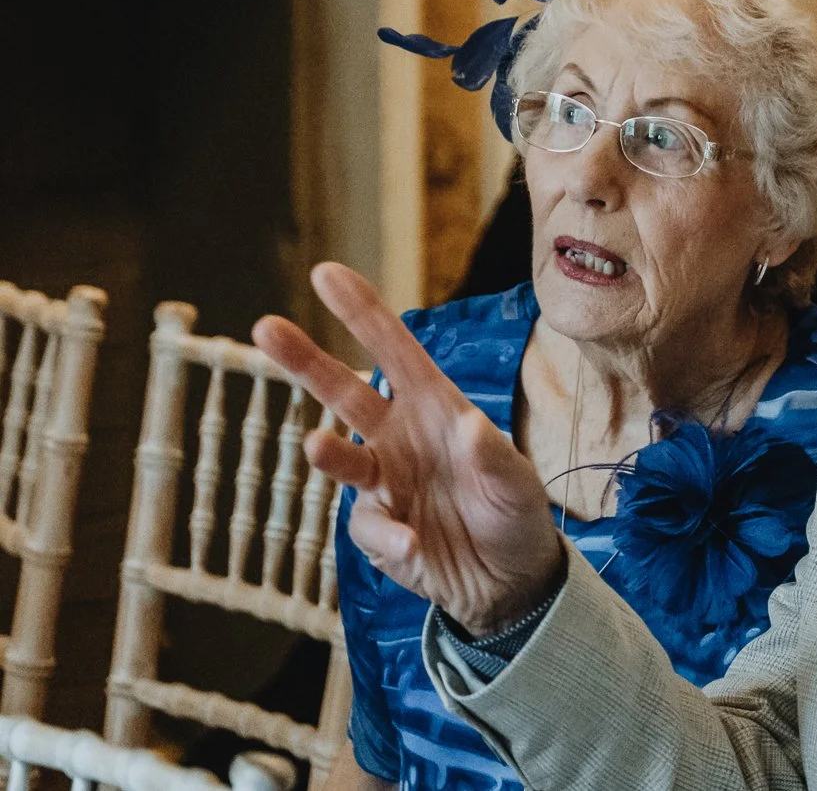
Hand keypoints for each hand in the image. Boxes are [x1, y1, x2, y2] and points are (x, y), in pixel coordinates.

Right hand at [254, 262, 563, 634]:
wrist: (509, 579)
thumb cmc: (515, 513)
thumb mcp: (516, 483)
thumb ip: (492, 456)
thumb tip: (467, 425)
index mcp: (436, 407)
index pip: (395, 351)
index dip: (362, 312)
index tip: (326, 273)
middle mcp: (400, 436)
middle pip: (343, 391)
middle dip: (305, 360)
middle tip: (265, 327)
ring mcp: (383, 481)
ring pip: (338, 456)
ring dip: (326, 452)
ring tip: (316, 447)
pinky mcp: (377, 528)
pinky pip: (369, 526)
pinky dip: (388, 537)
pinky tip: (415, 548)